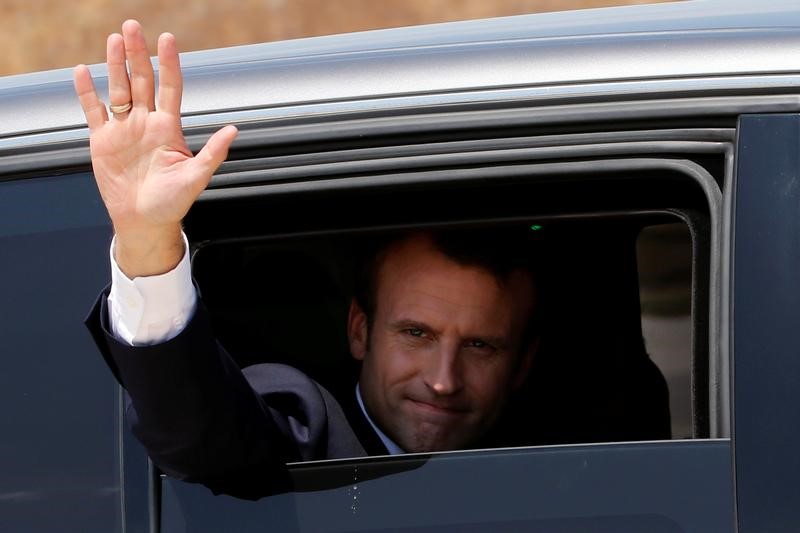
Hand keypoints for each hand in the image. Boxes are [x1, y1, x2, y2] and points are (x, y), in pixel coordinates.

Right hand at [73, 20, 236, 276]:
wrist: (145, 221)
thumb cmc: (173, 203)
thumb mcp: (196, 177)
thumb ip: (213, 153)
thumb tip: (233, 130)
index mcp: (169, 128)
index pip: (170, 87)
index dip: (168, 63)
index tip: (167, 40)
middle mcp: (147, 123)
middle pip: (142, 81)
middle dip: (137, 55)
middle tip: (132, 28)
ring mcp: (124, 130)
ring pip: (119, 90)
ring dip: (115, 66)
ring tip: (113, 40)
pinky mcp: (103, 141)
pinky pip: (94, 112)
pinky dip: (87, 93)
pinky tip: (83, 72)